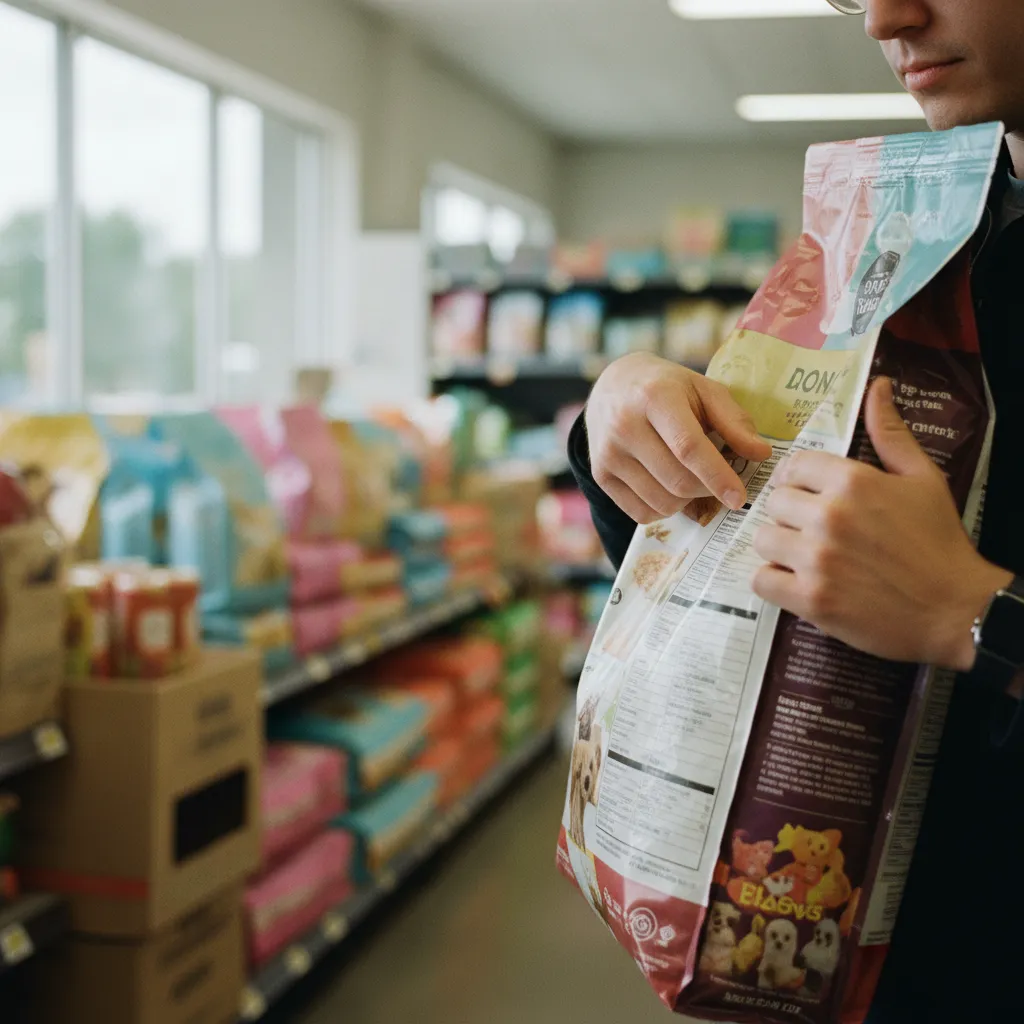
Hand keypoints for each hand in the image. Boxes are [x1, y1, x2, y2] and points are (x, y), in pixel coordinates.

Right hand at [585, 353, 771, 523]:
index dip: (717, 476)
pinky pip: (642, 512)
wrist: (612, 386)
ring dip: (687, 501)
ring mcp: (608, 453)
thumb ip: (734, 421)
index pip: (688, 447)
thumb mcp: (704, 390)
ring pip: (661, 502)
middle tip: (718, 480)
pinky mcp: (600, 475)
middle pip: (677, 481)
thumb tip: (761, 454)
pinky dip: (665, 508)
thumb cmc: (667, 388)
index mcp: (655, 397)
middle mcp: (625, 425)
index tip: (740, 498)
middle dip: (707, 489)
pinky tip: (668, 486)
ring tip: (691, 477)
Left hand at [753, 377, 1009, 669]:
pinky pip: (760, 581)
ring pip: (762, 540)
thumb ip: (890, 433)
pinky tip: (796, 581)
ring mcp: (817, 560)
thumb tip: (878, 386)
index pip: (793, 465)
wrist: (956, 610)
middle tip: (811, 529)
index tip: (808, 494)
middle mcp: (829, 516)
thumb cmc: (939, 543)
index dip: (798, 480)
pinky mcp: (811, 600)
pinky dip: (773, 582)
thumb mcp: (923, 478)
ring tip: (804, 555)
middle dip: (789, 514)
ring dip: (778, 548)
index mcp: (853, 481)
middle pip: (774, 502)